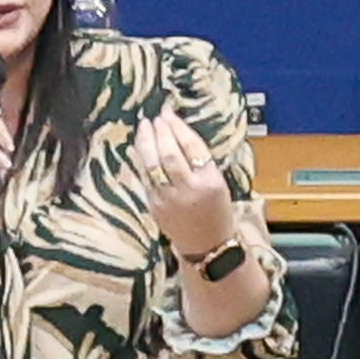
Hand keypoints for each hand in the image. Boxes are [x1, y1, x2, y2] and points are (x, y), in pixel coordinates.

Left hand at [137, 107, 239, 257]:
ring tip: (145, 126)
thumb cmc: (216, 210)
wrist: (207, 245)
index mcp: (209, 182)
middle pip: (170, 155)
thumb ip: (200, 160)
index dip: (178, 127)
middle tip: (156, 117)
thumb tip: (178, 132)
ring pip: (152, 165)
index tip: (169, 114)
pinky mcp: (154, 206)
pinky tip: (141, 147)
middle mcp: (188, 190)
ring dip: (146, 142)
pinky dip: (142, 159)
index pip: (192, 147)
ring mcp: (168, 200)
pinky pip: (145, 177)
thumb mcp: (218, 183)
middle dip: (161, 132)